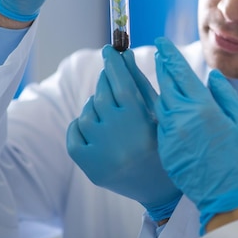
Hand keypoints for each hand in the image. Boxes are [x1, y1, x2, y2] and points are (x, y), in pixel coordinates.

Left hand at [67, 45, 181, 220]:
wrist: (159, 188)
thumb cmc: (163, 143)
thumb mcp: (158, 113)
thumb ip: (140, 83)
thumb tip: (125, 56)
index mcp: (139, 122)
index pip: (121, 84)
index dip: (114, 64)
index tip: (109, 50)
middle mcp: (117, 137)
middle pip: (102, 95)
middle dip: (105, 81)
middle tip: (110, 76)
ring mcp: (100, 153)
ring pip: (86, 113)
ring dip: (95, 105)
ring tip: (109, 111)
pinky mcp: (88, 166)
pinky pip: (74, 133)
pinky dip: (80, 124)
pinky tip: (95, 125)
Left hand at [153, 37, 237, 232]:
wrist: (226, 195)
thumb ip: (226, 95)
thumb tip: (212, 76)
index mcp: (203, 108)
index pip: (180, 72)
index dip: (169, 55)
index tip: (161, 42)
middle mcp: (182, 118)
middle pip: (165, 84)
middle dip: (161, 67)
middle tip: (158, 53)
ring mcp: (170, 135)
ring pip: (159, 103)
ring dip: (158, 88)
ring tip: (159, 77)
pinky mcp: (164, 149)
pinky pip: (159, 123)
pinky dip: (160, 110)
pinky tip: (163, 106)